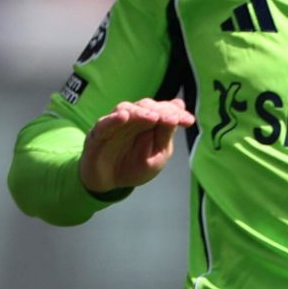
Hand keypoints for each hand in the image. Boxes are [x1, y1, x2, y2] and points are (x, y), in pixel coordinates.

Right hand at [79, 98, 195, 194]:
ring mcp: (116, 124)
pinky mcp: (98, 134)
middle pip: (147, 106)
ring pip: (127, 110)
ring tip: (152, 117)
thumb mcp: (156, 157)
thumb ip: (165, 137)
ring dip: (140, 112)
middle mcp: (133, 119)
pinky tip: (124, 117)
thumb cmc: (134, 167)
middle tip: (171, 118)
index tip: (189, 121)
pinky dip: (114, 119)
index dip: (175, 113)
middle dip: (160, 111)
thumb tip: (177, 113)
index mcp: (150, 124)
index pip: (164, 111)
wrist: (109, 182)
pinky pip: (105, 123)